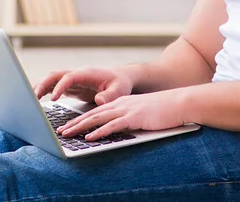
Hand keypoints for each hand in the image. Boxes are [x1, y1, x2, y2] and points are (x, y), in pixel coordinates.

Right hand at [33, 67, 133, 104]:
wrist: (120, 78)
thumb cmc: (120, 83)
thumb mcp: (119, 90)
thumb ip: (110, 95)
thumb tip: (99, 100)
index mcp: (87, 73)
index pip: (69, 77)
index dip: (60, 86)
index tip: (53, 98)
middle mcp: (77, 74)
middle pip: (56, 75)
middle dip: (43, 84)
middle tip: (32, 98)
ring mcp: (73, 80)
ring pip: (52, 79)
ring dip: (40, 87)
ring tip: (29, 101)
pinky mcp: (71, 86)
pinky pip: (54, 86)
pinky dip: (44, 91)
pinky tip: (35, 101)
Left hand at [57, 89, 187, 140]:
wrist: (178, 102)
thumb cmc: (162, 110)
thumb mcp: (142, 112)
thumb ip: (129, 119)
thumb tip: (119, 129)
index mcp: (122, 103)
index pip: (97, 111)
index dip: (81, 119)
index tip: (68, 126)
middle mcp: (121, 104)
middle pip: (93, 114)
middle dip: (75, 123)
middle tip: (61, 131)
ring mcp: (127, 110)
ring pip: (98, 118)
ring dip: (81, 127)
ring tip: (67, 134)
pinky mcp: (134, 117)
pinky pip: (113, 125)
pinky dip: (99, 131)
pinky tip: (90, 137)